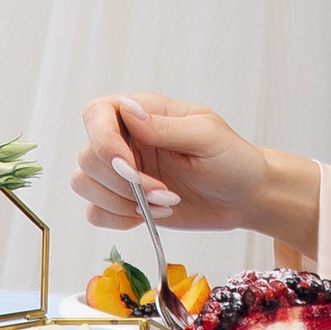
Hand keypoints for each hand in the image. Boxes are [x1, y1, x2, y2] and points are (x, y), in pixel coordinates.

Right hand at [74, 94, 320, 253]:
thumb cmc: (233, 159)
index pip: (97, 113)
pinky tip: (154, 216)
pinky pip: (96, 212)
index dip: (103, 140)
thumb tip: (127, 111)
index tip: (127, 165)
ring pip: (85, 184)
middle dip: (122, 183)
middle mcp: (127, 139)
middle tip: (163, 192)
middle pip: (88, 156)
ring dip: (121, 202)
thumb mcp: (206, 136)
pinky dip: (119, 219)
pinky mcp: (123, 201)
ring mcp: (122, 171)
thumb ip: (164, 127)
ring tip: (164, 204)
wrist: (245, 197)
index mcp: (144, 112)